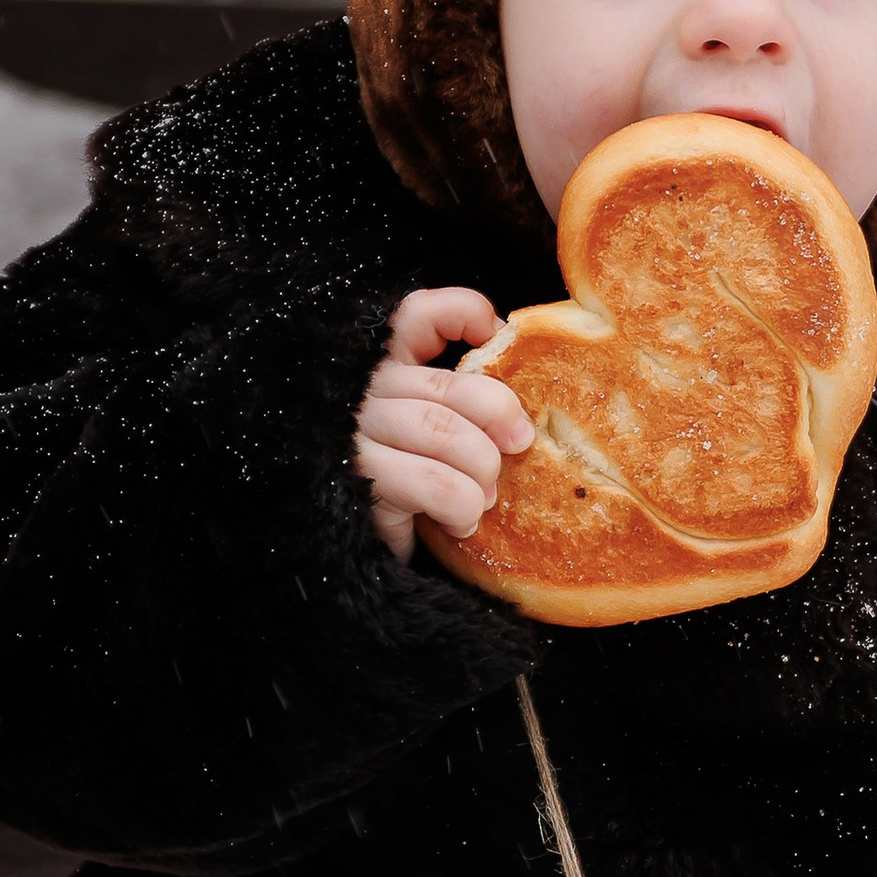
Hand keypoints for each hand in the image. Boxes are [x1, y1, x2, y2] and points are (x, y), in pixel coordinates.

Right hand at [353, 287, 533, 561]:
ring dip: (482, 471)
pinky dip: (463, 506)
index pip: (417, 314)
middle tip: (519, 445)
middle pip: (451, 384)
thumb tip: (517, 394)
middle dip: (501, 416)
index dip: (463, 313)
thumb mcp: (436, 440)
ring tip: (485, 497)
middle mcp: (365, 392)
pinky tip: (461, 523)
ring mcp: (358, 432)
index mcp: (384, 369)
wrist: (360, 563)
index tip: (495, 338)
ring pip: (446, 431)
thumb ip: (462, 403)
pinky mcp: (360, 477)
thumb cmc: (410, 493)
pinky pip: (435, 482)